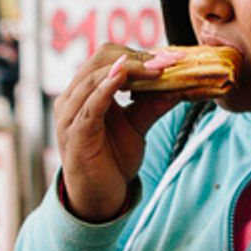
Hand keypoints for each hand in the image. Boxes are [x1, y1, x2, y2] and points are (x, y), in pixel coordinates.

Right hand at [54, 45, 180, 221]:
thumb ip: (154, 103)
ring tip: (157, 69)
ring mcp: (70, 115)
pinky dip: (105, 89)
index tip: (172, 56)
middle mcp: (73, 98)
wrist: (100, 197)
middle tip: (168, 61)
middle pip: (101, 59)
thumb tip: (181, 82)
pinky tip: (122, 78)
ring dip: (129, 70)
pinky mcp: (74, 134)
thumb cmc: (113, 159)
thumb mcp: (138, 125)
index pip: (110, 56)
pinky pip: (88, 105)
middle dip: (137, 58)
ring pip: (94, 78)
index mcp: (86, 91)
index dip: (141, 54)